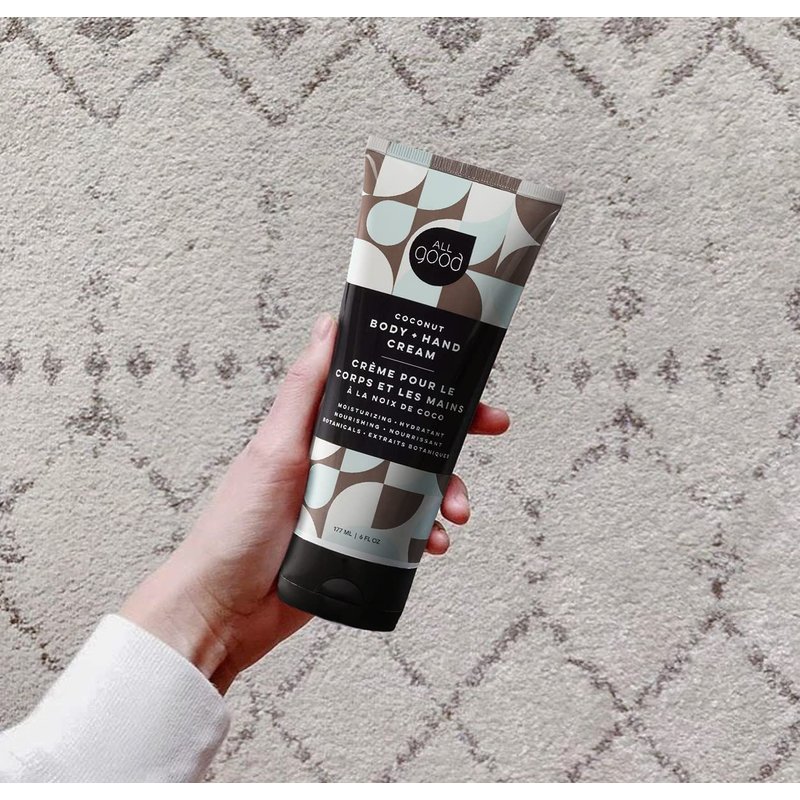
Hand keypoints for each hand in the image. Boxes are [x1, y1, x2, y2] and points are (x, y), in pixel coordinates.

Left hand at [121, 313, 510, 692]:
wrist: (225, 610)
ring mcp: (352, 504)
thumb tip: (329, 326)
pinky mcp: (360, 543)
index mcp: (322, 432)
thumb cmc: (237, 527)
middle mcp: (341, 463)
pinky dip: (426, 534)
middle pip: (409, 439)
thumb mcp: (274, 449)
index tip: (460, 374)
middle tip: (490, 426)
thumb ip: (304, 391)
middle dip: (451, 436)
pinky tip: (433, 543)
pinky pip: (406, 532)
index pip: (380, 395)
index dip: (421, 383)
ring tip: (457, 511)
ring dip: (447, 493)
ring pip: (416, 487)